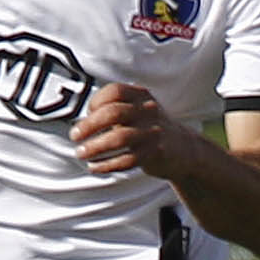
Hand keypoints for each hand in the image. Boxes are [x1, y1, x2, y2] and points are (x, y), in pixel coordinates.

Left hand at [72, 82, 193, 182]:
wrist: (184, 149)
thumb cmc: (148, 128)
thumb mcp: (136, 110)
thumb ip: (112, 110)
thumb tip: (80, 125)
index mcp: (141, 95)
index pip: (114, 92)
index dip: (96, 102)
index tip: (87, 114)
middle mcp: (148, 110)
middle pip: (114, 113)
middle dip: (89, 126)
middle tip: (74, 136)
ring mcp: (153, 132)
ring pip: (120, 138)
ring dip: (95, 147)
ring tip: (81, 153)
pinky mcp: (155, 153)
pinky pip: (128, 160)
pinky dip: (107, 165)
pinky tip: (95, 167)